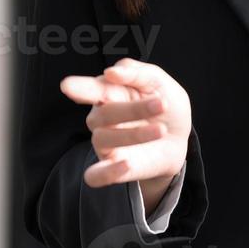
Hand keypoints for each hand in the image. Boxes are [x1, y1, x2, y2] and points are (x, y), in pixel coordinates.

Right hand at [59, 57, 191, 191]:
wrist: (180, 138)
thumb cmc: (165, 106)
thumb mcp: (161, 83)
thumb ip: (139, 73)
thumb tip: (110, 72)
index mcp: (110, 93)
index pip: (92, 89)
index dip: (80, 87)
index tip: (68, 86)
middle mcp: (102, 119)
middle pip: (103, 113)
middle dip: (132, 109)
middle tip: (161, 103)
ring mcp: (105, 144)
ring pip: (103, 139)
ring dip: (134, 135)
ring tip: (161, 130)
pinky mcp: (111, 168)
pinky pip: (95, 175)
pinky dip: (106, 172)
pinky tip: (126, 164)